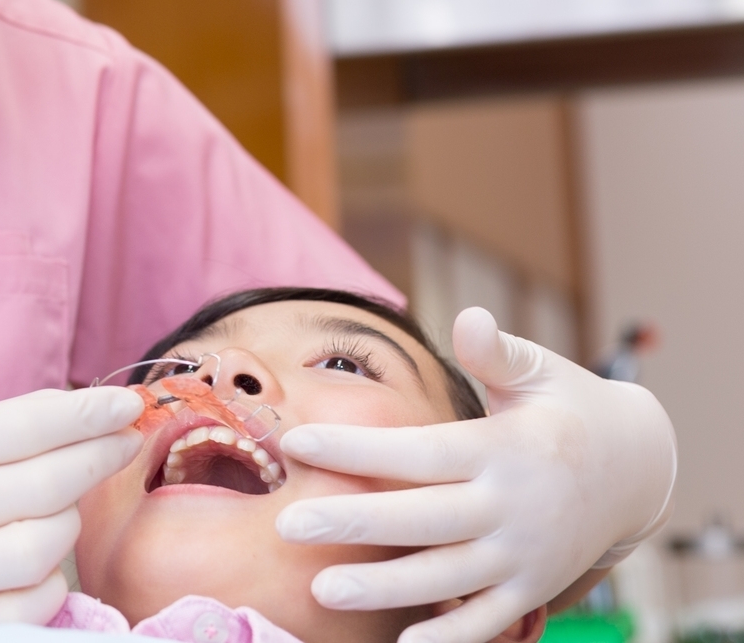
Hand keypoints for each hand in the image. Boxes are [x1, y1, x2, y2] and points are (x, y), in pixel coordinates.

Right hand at [0, 387, 143, 642]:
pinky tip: (37, 560)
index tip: (127, 404)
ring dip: (68, 521)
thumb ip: (7, 427)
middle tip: (121, 443)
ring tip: (54, 508)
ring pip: (45, 546)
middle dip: (99, 457)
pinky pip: (30, 605)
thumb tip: (91, 414)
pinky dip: (49, 581)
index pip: (30, 425)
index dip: (90, 413)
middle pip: (49, 484)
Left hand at [274, 307, 675, 642]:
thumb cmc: (568, 408)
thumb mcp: (540, 371)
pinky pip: (489, 621)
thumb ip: (497, 352)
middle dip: (353, 523)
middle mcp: (513, 505)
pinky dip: (450, 637)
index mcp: (505, 448)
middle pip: (423, 519)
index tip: (297, 443)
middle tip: (289, 525)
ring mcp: (524, 554)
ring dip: (385, 587)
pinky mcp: (532, 588)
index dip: (357, 449)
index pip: (420, 452)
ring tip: (322, 591)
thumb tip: (468, 317)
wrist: (638, 468)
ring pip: (447, 577)